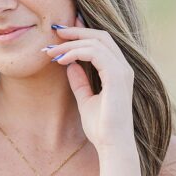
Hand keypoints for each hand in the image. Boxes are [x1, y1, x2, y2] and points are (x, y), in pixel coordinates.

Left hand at [44, 14, 134, 151]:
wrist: (112, 145)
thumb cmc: (102, 128)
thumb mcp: (86, 100)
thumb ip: (80, 81)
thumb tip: (70, 65)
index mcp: (119, 71)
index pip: (102, 42)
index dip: (82, 33)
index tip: (61, 33)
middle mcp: (124, 67)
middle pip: (100, 35)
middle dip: (76, 30)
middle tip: (54, 31)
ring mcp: (122, 70)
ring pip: (96, 41)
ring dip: (70, 43)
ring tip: (51, 51)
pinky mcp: (117, 76)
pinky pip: (94, 53)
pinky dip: (76, 52)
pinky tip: (61, 60)